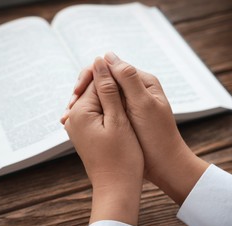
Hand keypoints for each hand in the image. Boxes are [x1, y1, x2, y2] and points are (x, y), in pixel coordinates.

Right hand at [67, 53, 208, 204]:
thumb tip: (107, 55)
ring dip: (83, 105)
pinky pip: (102, 111)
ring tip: (66, 118)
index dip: (90, 77)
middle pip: (102, 82)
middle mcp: (134, 90)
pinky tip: (75, 124)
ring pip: (100, 97)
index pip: (109, 69)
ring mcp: (127, 105)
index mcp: (141, 82)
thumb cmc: (157, 135)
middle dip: (83, 92)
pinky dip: (89, 116)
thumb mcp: (143, 104)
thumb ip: (127, 79)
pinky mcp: (122, 118)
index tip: (76, 92)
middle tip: (69, 109)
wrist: (165, 165)